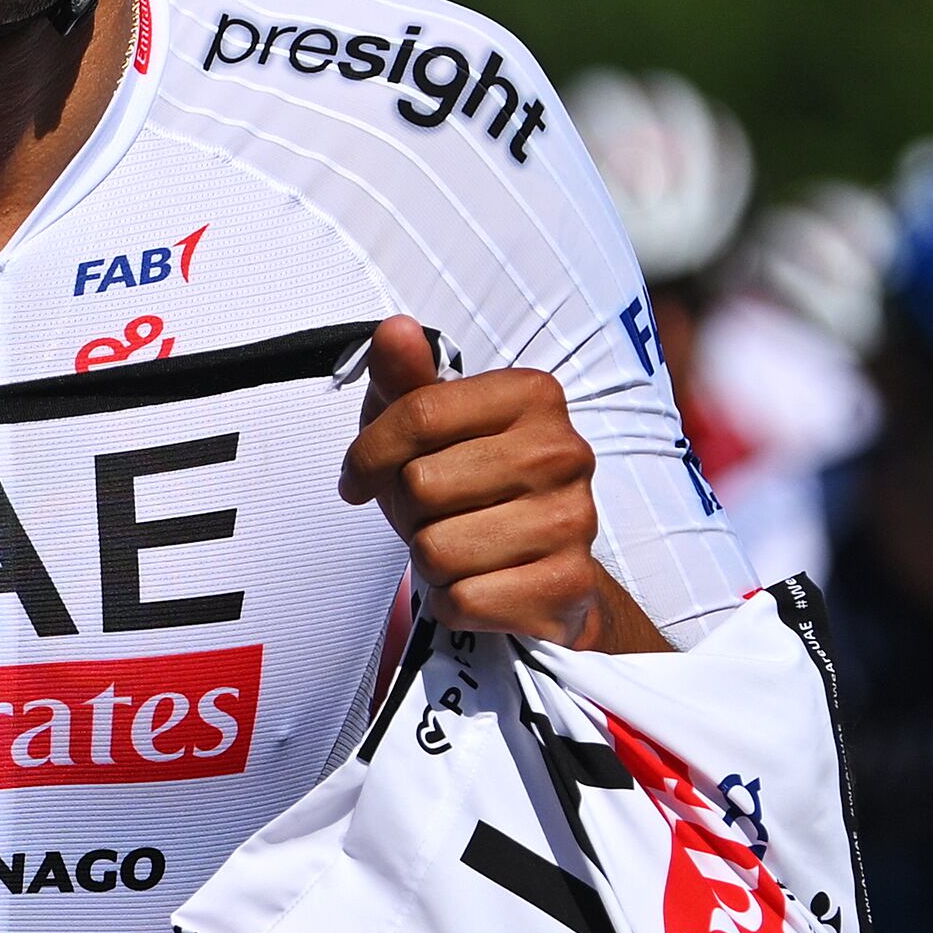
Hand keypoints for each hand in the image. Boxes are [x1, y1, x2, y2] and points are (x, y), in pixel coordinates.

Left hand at [338, 316, 659, 651]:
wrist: (543, 571)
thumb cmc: (473, 488)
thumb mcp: (430, 428)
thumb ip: (406, 379)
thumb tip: (395, 330)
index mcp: (533, 395)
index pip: (417, 413)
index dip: (368, 454)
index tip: (359, 477)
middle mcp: (563, 451)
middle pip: (421, 485)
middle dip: (409, 511)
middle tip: (434, 516)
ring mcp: (574, 520)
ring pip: (436, 549)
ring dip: (431, 561)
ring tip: (462, 550)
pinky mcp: (569, 585)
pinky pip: (463, 599)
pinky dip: (454, 601)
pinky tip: (482, 585)